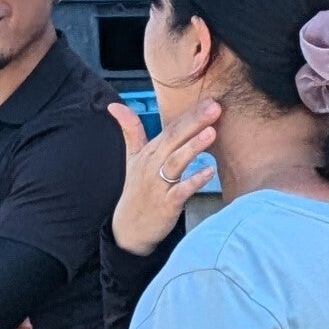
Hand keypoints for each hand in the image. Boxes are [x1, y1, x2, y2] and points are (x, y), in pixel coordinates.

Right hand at [107, 98, 220, 255]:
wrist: (129, 228)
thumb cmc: (136, 190)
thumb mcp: (131, 158)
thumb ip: (130, 130)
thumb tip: (114, 105)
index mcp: (148, 152)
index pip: (169, 129)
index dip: (189, 115)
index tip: (209, 100)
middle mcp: (152, 165)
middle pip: (173, 140)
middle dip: (194, 122)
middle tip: (214, 107)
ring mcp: (158, 185)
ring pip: (175, 162)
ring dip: (193, 147)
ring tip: (211, 132)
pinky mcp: (166, 204)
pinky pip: (181, 191)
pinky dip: (194, 181)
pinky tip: (209, 171)